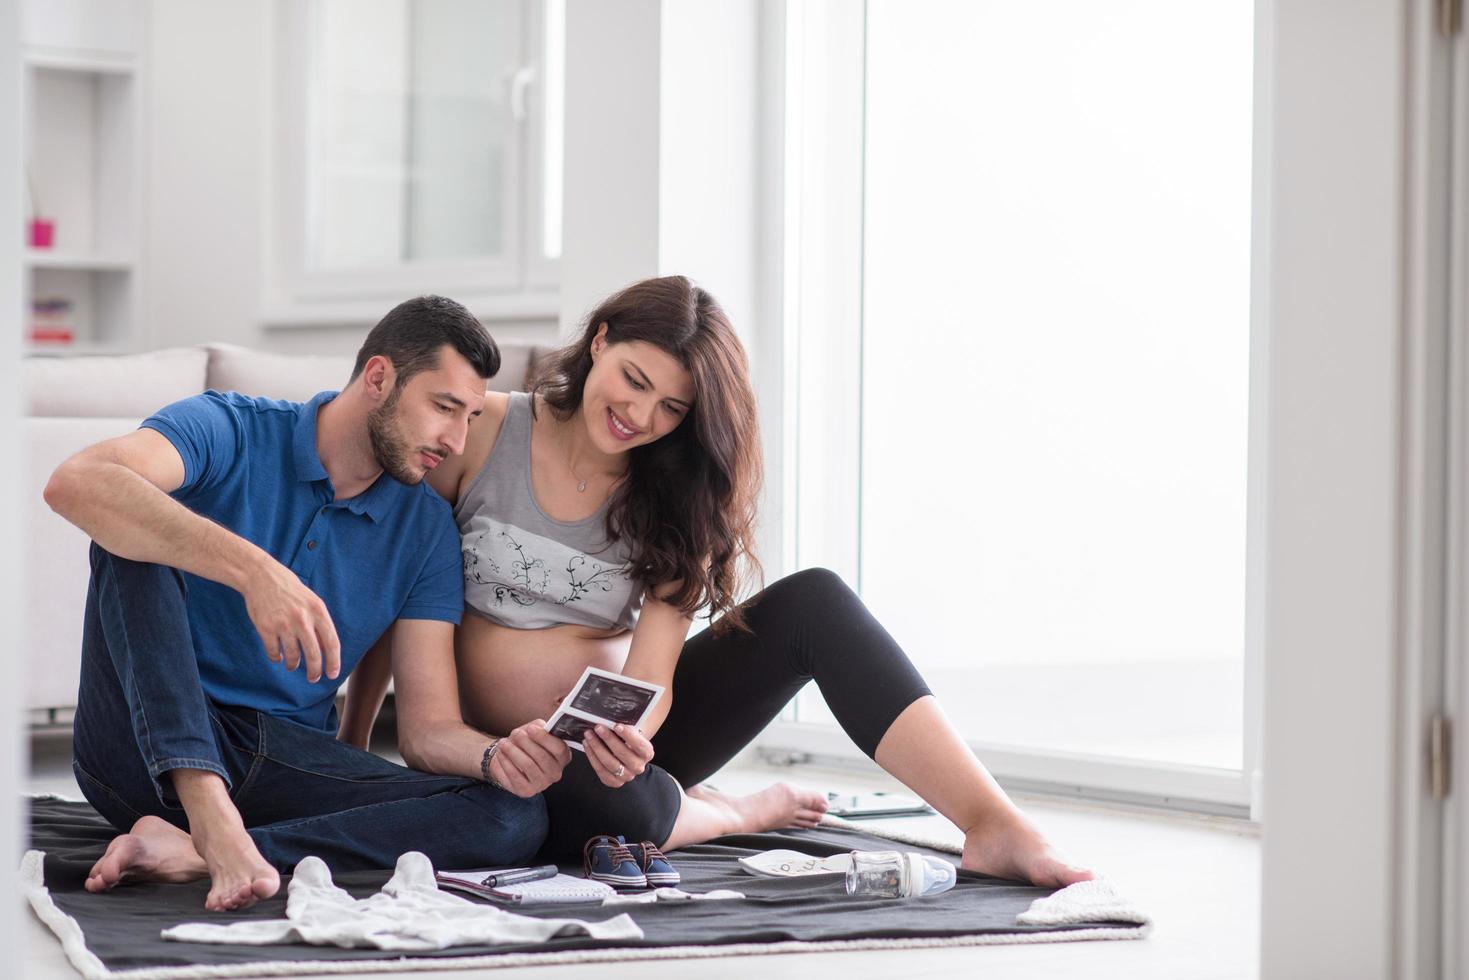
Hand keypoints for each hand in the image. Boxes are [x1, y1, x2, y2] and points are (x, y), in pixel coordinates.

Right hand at [241, 557, 340, 682]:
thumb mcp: (312, 601)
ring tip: (293, 666)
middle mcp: (303, 619)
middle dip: (315, 671)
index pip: (331, 642)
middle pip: (314, 654)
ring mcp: (284, 624)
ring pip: (293, 656)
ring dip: (293, 665)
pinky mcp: (266, 628)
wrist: (261, 577)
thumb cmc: (290, 590)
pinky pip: (274, 652)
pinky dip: (277, 658)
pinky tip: (278, 657)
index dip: (334, 662)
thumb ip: (320, 624)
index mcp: (318, 611)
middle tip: (313, 678)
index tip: (333, 674)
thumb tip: (325, 650)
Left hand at [489, 720, 572, 796]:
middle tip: (515, 734)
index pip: (559, 749)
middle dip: (526, 743)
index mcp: (563, 757)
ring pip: (527, 765)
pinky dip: (506, 762)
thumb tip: (536, 728)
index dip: (545, 738)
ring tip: (504, 743)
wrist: (512, 759)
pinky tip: (501, 754)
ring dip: (513, 751)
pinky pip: (515, 775)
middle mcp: (555, 773)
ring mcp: (542, 784)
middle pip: (542, 757)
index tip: (531, 728)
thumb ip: (539, 727)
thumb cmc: (527, 743)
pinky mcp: (527, 791)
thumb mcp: (536, 731)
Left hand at [583, 723, 654, 788]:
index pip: (639, 745)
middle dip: (608, 739)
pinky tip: (587, 746)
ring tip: (588, 735)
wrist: (627, 753)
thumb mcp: (631, 733)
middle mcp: (638, 767)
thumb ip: (624, 728)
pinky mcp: (614, 782)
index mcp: (647, 753)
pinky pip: (601, 771)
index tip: (616, 725)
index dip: (628, 735)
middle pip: (622, 754)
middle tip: (598, 727)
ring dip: (597, 748)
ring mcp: (627, 776)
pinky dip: (592, 757)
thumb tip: (609, 720)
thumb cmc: (628, 740)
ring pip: (610, 763)